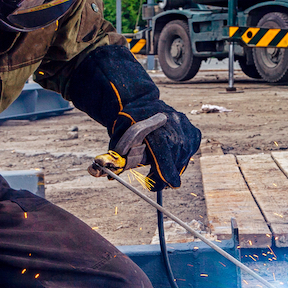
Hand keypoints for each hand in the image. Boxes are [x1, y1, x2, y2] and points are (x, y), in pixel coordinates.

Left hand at [65, 45, 201, 189]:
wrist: (139, 102)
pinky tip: (171, 160)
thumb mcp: (117, 139)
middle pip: (174, 156)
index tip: (165, 185)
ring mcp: (184, 124)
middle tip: (153, 183)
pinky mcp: (192, 129)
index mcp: (152, 123)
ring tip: (160, 172)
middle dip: (165, 173)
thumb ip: (111, 157)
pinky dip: (181, 159)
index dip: (165, 170)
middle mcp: (172, 122)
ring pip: (184, 155)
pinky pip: (190, 150)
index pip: (163, 150)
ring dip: (173, 167)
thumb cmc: (126, 125)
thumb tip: (94, 171)